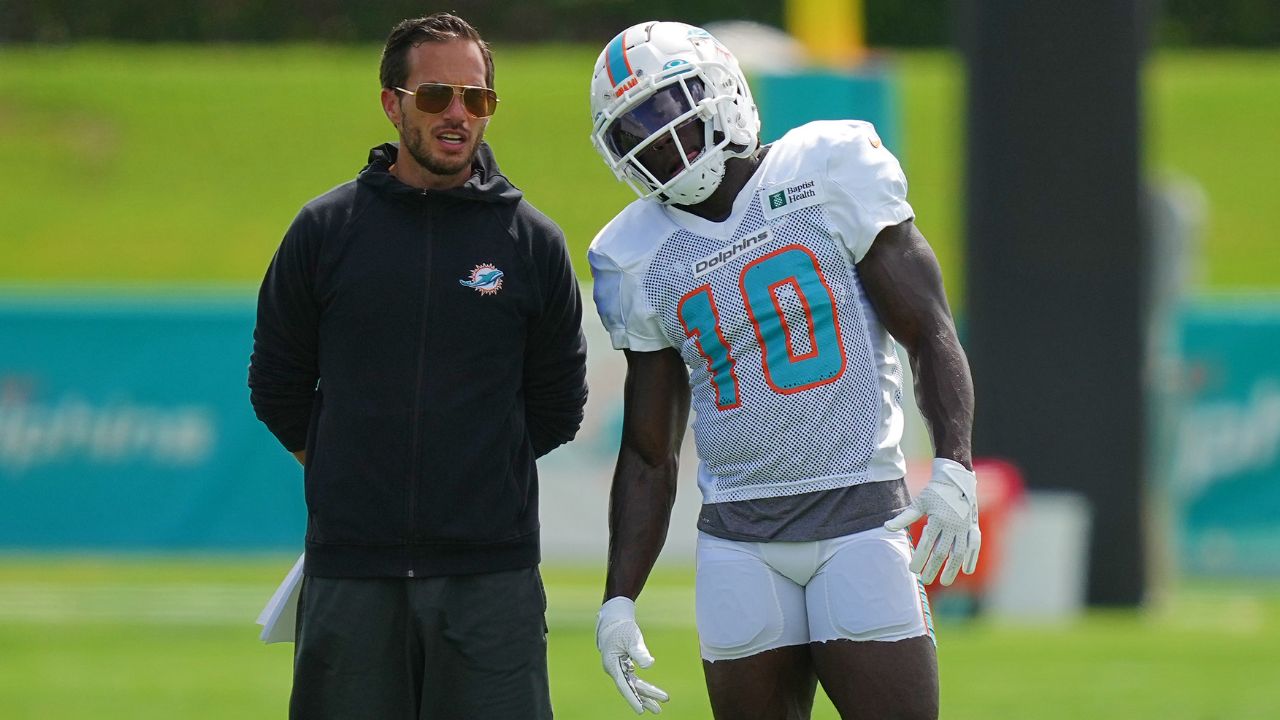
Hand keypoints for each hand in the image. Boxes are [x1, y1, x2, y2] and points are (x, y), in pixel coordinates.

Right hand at [596, 596, 669, 713]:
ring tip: (659, 706)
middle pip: (631, 687)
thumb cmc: (622, 627)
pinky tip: (651, 693)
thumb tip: (649, 665)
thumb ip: (639, 652)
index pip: (624, 685)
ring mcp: (618, 668)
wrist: (614, 619)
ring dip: (645, 695)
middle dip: (645, 699)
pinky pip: (633, 680)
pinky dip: (643, 686)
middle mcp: (614, 669)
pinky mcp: (623, 665)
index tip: (641, 710)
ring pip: (633, 685)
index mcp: (612, 664)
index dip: (633, 698)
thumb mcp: (631, 637)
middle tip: (658, 710)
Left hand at [885, 458, 980, 585]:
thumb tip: (886, 527)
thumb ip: (904, 517)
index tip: (913, 570)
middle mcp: (953, 525)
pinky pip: (974, 545)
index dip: (920, 558)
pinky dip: (972, 558)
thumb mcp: (919, 503)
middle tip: (925, 580)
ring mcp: (965, 527)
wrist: (957, 479)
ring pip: (959, 552)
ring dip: (952, 568)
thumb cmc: (935, 492)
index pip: (927, 544)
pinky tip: (966, 570)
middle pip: (942, 552)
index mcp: (938, 519)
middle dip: (933, 568)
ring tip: (944, 581)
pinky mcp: (974, 527)